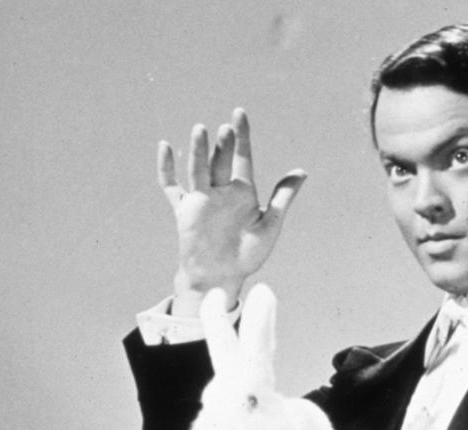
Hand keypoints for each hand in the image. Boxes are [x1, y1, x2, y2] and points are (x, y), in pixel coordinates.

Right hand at [157, 108, 306, 316]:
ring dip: (198, 151)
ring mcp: (201, 198)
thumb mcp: (270, 224)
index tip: (239, 114)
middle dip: (223, 145)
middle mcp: (221, 190)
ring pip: (198, 169)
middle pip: (221, 161)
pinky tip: (165, 147)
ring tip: (201, 130)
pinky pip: (171, 187)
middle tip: (226, 129)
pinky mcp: (184, 210)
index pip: (243, 157)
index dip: (242, 136)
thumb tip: (302, 171)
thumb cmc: (248, 254)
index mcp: (243, 190)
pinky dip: (166, 168)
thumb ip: (282, 197)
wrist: (222, 277)